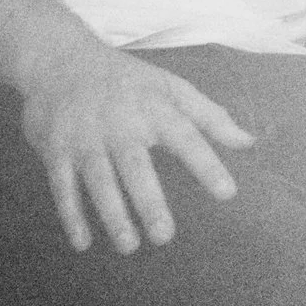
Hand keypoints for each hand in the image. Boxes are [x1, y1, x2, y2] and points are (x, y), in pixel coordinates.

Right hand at [16, 45, 253, 253]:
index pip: (187, 137)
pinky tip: (84, 242)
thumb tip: (249, 142)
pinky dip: (71, 215)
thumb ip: (211, 117)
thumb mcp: (172, 88)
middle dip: (149, 203)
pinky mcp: (56, 150)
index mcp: (155, 108)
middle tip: (164, 237)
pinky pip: (63, 187)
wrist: (61, 60)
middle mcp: (120, 124)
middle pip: (135, 167)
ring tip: (130, 246)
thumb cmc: (128, 81)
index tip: (227, 193)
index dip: (207, 165)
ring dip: (113, 215)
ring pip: (99, 181)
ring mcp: (85, 139)